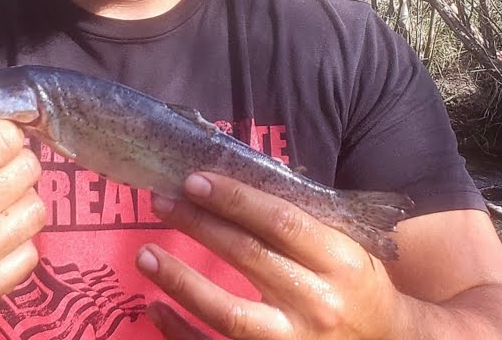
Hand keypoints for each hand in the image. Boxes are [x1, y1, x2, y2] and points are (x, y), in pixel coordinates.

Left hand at [137, 172, 402, 339]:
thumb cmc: (357, 286)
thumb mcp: (345, 247)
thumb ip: (301, 218)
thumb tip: (240, 177)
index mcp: (339, 261)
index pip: (281, 222)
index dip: (235, 199)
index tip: (195, 179)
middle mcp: (317, 301)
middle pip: (249, 257)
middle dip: (200, 225)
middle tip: (161, 201)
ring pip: (228, 313)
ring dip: (181, 281)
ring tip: (145, 254)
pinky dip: (181, 332)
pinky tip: (154, 307)